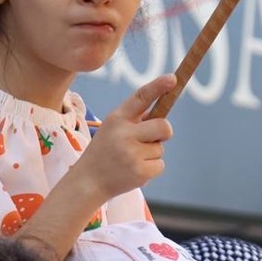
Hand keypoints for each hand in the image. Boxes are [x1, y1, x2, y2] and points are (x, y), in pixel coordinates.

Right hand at [73, 74, 175, 202]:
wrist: (88, 182)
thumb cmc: (105, 151)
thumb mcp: (113, 128)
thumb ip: (134, 120)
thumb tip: (161, 112)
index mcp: (117, 118)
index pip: (141, 97)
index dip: (158, 87)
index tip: (173, 78)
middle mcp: (124, 134)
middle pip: (163, 126)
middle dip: (163, 133)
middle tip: (150, 139)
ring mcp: (132, 154)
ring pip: (160, 148)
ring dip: (151, 154)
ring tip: (130, 159)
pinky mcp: (140, 172)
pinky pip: (160, 165)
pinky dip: (151, 168)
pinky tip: (133, 171)